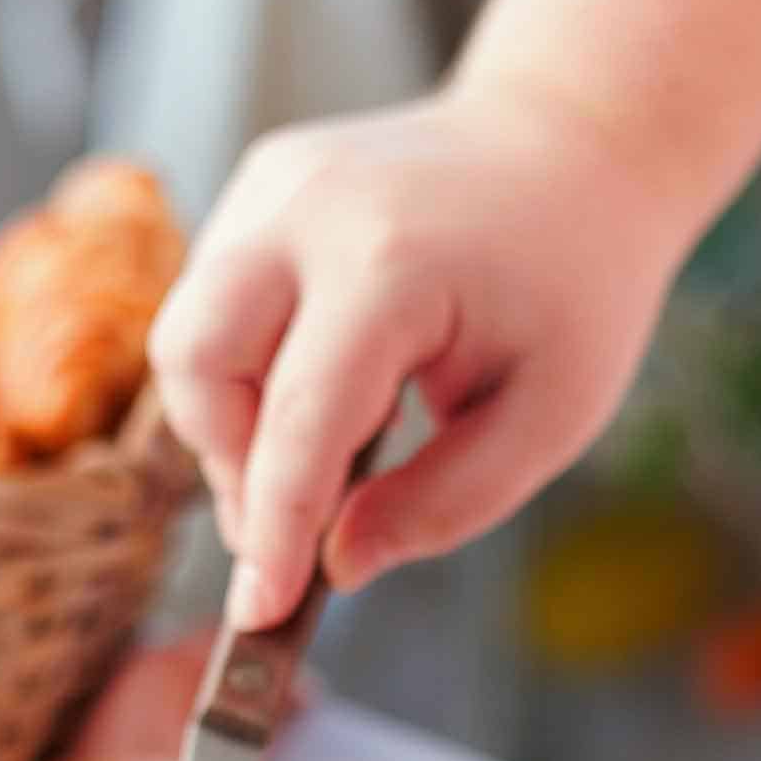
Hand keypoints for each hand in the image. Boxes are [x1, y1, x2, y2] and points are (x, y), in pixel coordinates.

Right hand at [150, 87, 682, 627]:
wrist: (571, 148)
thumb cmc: (573, 288)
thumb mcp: (549, 419)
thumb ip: (445, 504)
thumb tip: (339, 564)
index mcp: (394, 261)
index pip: (299, 419)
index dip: (273, 528)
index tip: (262, 612)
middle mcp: (307, 208)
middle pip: (196, 363)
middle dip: (232, 467)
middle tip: (300, 524)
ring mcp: (270, 187)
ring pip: (188, 339)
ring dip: (232, 428)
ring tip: (320, 458)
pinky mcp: (256, 190)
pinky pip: (213, 308)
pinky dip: (246, 377)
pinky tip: (323, 388)